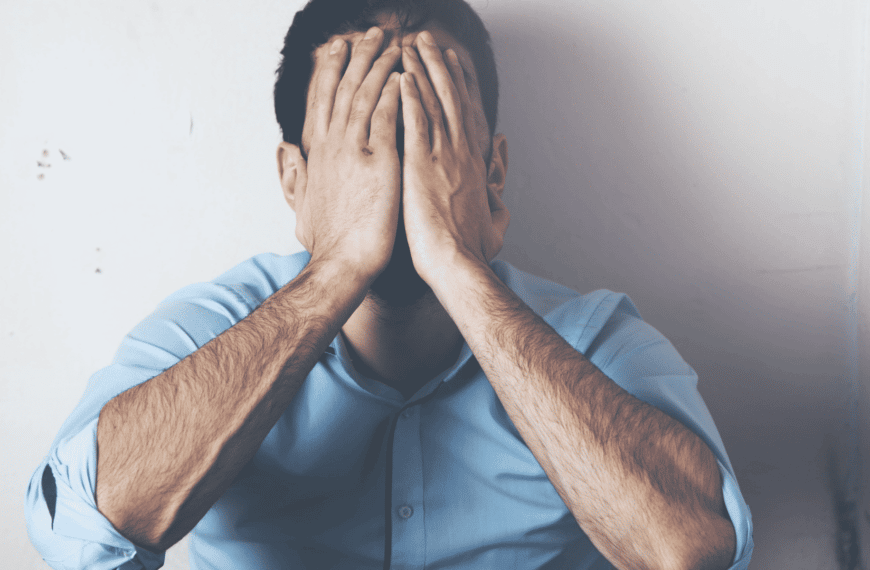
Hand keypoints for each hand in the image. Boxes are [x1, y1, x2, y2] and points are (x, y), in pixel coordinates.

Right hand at [287, 27, 401, 280]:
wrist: (342, 263)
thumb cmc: (327, 241)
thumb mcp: (301, 203)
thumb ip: (293, 172)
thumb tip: (284, 148)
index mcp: (317, 154)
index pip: (323, 102)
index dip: (330, 72)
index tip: (338, 49)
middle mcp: (332, 146)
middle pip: (343, 90)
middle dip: (356, 58)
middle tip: (369, 34)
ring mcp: (355, 151)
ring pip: (364, 96)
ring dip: (377, 65)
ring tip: (390, 42)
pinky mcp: (379, 162)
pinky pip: (386, 117)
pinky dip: (392, 93)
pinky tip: (402, 74)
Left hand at [398, 32, 509, 284]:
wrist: (458, 265)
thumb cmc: (473, 251)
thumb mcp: (495, 222)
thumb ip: (497, 197)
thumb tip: (499, 183)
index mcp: (475, 164)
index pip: (467, 115)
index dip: (459, 86)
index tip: (452, 64)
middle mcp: (461, 153)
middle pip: (452, 98)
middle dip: (441, 66)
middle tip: (430, 41)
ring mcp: (442, 156)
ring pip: (435, 102)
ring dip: (424, 70)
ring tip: (414, 45)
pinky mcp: (421, 165)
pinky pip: (416, 121)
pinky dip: (411, 96)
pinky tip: (404, 75)